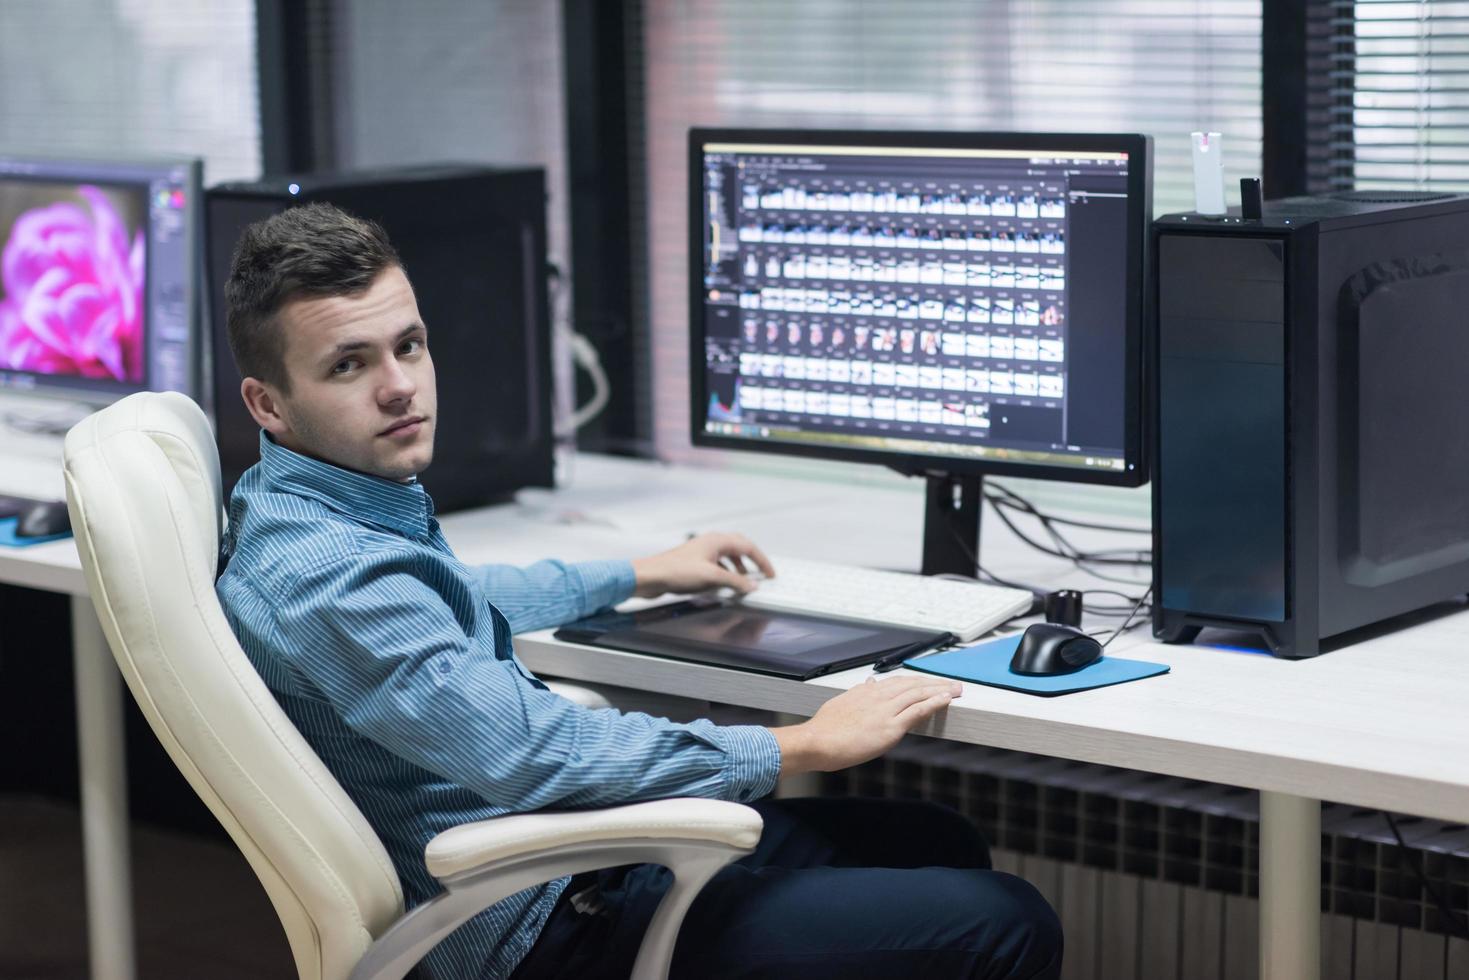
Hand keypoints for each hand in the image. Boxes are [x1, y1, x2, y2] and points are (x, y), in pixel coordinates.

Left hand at [630, 531, 775, 598]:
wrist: (651, 577)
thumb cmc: (675, 571)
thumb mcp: (712, 578)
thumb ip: (735, 582)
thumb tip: (752, 585)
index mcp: (717, 541)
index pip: (748, 547)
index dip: (762, 561)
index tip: (770, 573)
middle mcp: (710, 543)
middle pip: (739, 548)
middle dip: (752, 561)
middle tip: (762, 573)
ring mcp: (702, 552)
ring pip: (728, 557)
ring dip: (738, 569)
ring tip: (744, 582)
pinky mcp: (695, 562)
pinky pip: (717, 565)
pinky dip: (726, 574)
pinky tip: (724, 585)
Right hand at [770, 676, 962, 773]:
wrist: (817, 741)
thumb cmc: (824, 729)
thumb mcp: (841, 702)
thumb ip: (858, 693)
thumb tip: (869, 682)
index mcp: (866, 691)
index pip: (897, 681)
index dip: (916, 681)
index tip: (928, 681)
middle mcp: (878, 696)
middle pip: (912, 684)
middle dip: (934, 682)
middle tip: (951, 682)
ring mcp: (886, 710)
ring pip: (918, 693)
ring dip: (940, 689)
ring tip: (955, 689)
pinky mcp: (890, 726)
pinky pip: (918, 710)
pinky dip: (934, 702)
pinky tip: (946, 700)